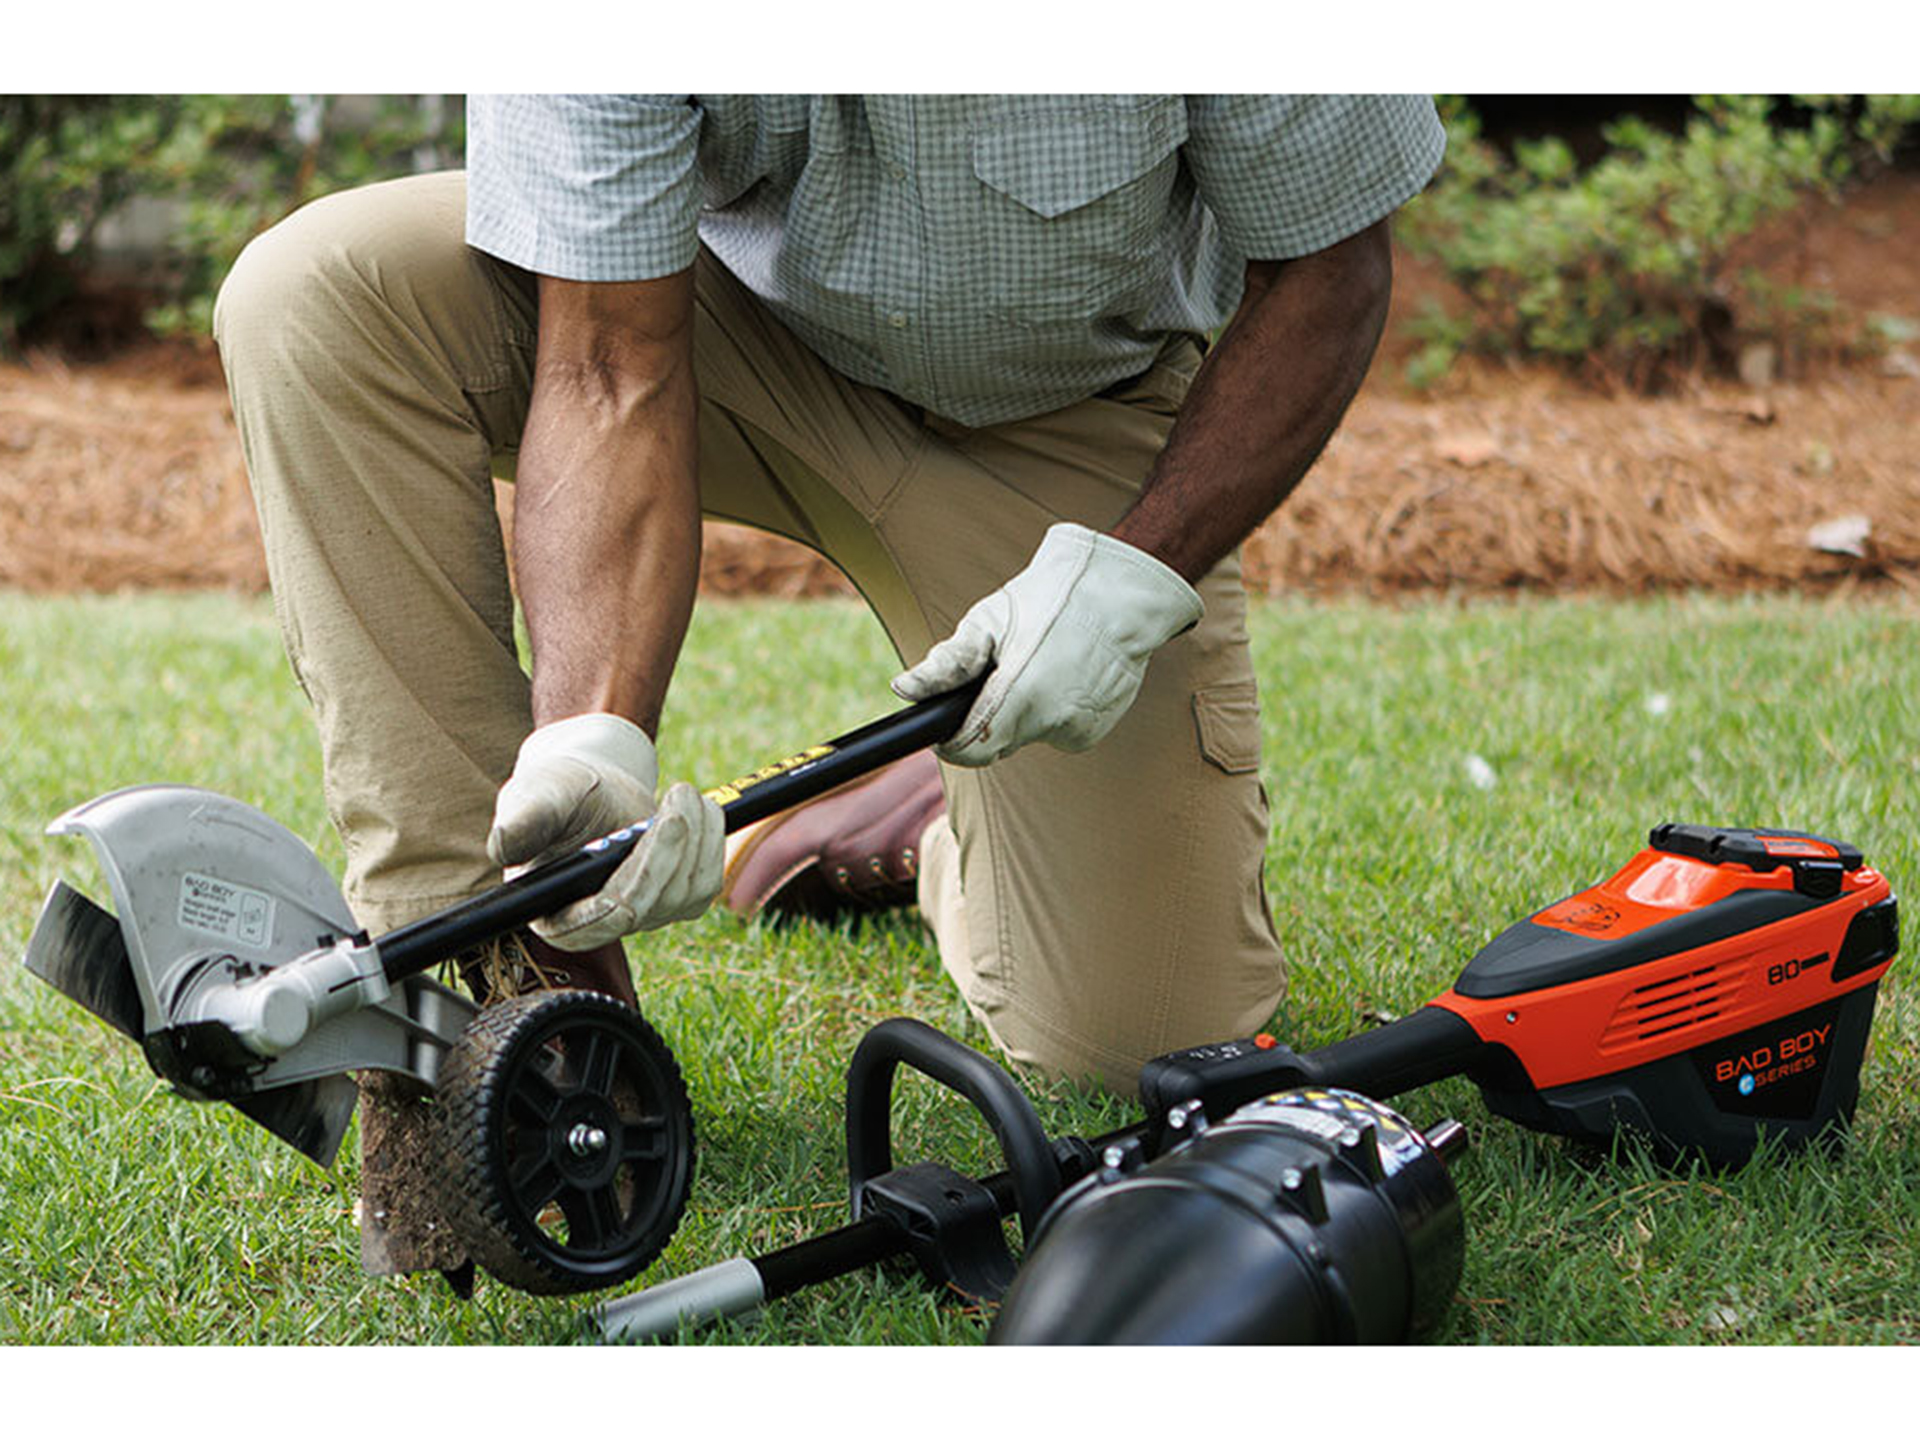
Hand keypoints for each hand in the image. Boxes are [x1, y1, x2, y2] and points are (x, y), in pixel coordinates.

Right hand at [488, 713, 723, 949]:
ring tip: (683, 793)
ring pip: (686, 894)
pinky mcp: (673, 900)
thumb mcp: (535, 797)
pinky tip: (698, 809)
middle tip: (679, 797)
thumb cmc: (556, 791)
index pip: (600, 919)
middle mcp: (600, 924)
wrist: (592, 784)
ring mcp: (642, 915)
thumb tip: (502, 845)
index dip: (633, 884)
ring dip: (697, 838)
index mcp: (555, 913)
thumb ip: (523, 821)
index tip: (661, 831)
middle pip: (651, 905)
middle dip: (671, 849)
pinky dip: (710, 842)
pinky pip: (706, 882)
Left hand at [891, 523, 1202, 766]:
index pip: (970, 751)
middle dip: (989, 717)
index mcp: (1019, 695)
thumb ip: (947, 664)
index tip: (949, 725)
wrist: (1122, 595)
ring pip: (1027, 736)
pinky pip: (1056, 731)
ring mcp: (1077, 730)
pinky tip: (1066, 677)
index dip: (952, 741)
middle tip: (1003, 673)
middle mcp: (1051, 721)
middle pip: (998, 744)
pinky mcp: (1093, 733)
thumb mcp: (990, 622)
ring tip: (1041, 666)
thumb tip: (904, 689)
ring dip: (1024, 713)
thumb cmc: (1049, 600)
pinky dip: (1053, 712)